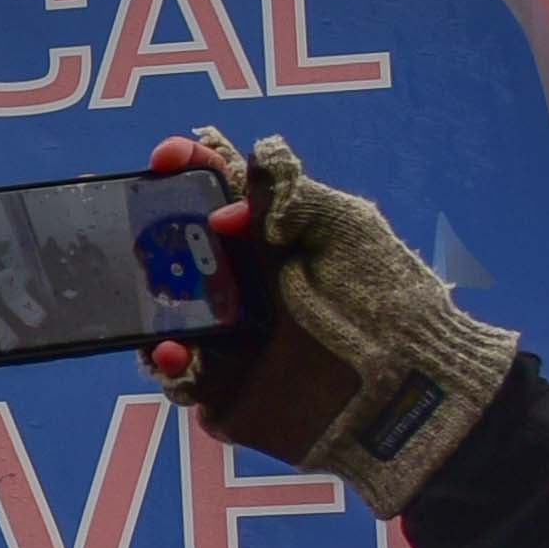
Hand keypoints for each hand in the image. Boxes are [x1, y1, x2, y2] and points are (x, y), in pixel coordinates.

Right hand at [137, 135, 360, 466]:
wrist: (410, 392)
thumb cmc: (392, 303)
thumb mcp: (350, 231)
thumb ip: (297, 196)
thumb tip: (237, 186)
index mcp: (269, 243)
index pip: (215, 194)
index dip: (187, 169)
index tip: (166, 156)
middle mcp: (241, 288)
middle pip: (172, 254)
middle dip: (146, 240)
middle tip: (138, 233)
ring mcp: (228, 341)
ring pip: (163, 318)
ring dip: (149, 309)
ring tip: (161, 313)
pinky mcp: (224, 391)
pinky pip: (178, 378)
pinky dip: (169, 366)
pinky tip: (178, 356)